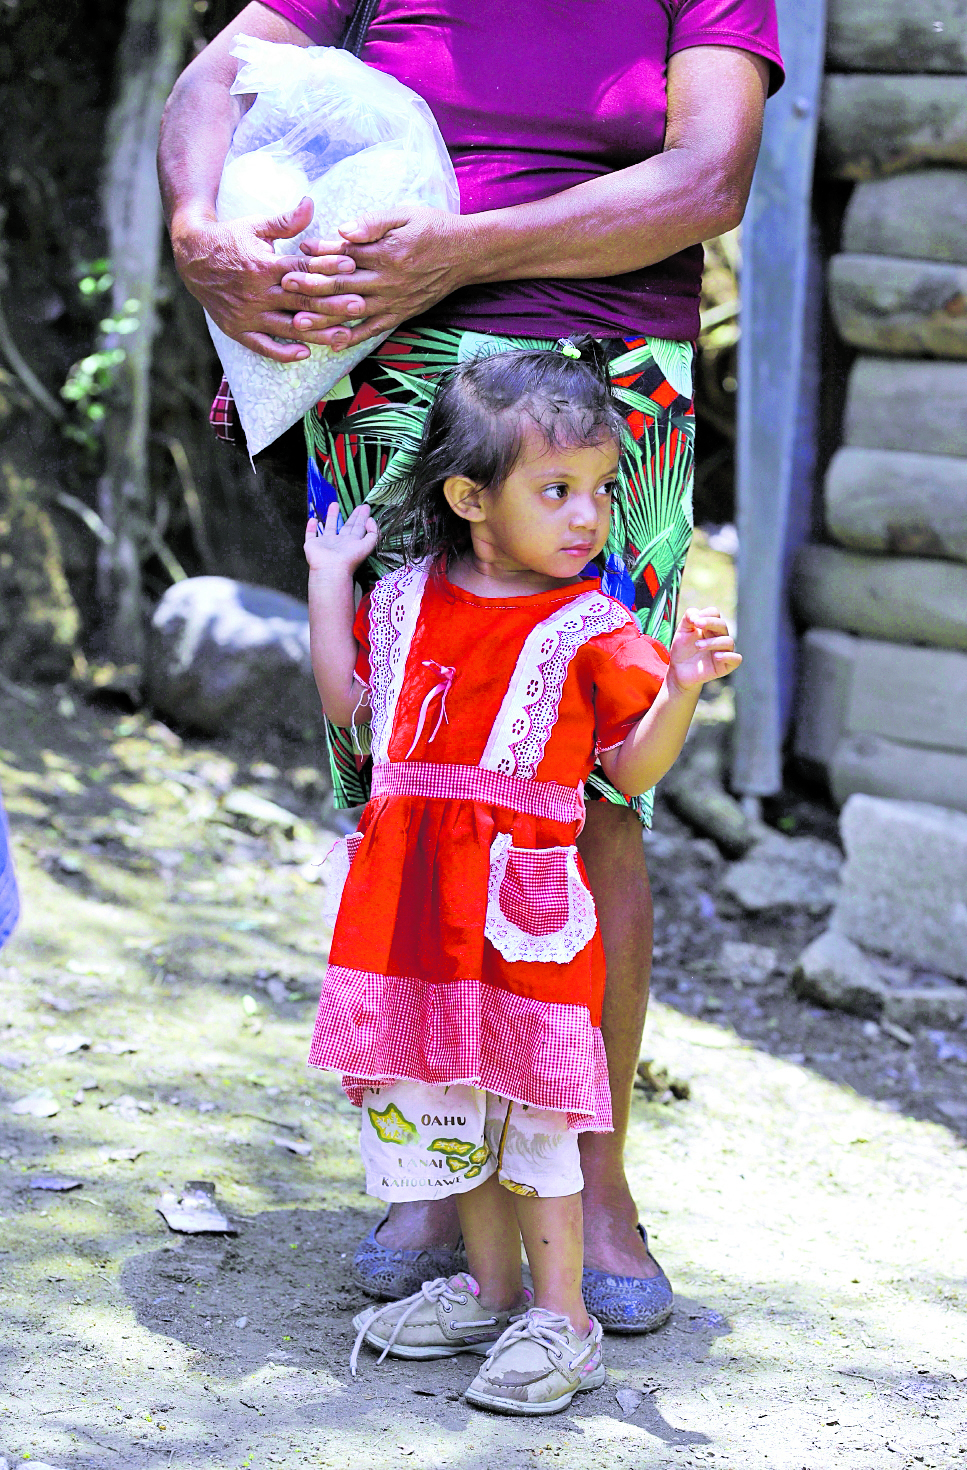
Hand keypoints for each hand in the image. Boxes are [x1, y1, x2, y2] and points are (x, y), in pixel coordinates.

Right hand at [171, 200, 362, 362]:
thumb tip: (311, 203)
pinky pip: (263, 346)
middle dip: (332, 303)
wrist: (191, 258)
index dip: (327, 267)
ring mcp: (247, 314)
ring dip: (317, 332)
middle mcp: (256, 293)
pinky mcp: (238, 330)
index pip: (301, 269)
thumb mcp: (255, 226)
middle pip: (301, 301)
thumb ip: (285, 221)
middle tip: (360, 304)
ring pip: (288, 327)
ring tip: (344, 335)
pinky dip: (283, 352)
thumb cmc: (229, 239)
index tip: (352, 266)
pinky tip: (305, 354)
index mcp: (263, 266)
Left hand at [280, 206, 471, 349]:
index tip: (298, 252)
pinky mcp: (400, 314)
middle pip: (343, 285)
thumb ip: (373, 222)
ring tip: (298, 322)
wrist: (466, 254)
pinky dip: (353, 338)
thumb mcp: (404, 214)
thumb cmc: (433, 227)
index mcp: (385, 253)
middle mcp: (387, 281)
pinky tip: (332, 344)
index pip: (345, 255)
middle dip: (312, 287)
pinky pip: (372, 330)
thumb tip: (343, 230)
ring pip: (352, 312)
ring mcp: (393, 301)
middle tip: (285, 287)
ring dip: (324, 318)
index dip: (320, 253)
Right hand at [304, 502, 378, 577]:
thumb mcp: (368, 545)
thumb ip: (373, 533)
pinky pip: (311, 534)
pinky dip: (310, 528)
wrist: (331, 569)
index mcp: (352, 543)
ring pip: (329, 527)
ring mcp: (326, 544)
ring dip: (332, 516)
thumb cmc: (350, 558)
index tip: (365, 507)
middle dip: (352, 516)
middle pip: (347, 526)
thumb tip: (371, 520)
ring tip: (334, 504)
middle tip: (356, 505)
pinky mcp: (313, 544)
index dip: (362, 518)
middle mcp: (340, 543)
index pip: (358, 528)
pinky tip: (312, 519)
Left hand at [667, 607, 740, 691]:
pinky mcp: (726, 666)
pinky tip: (716, 656)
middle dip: (710, 623)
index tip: (694, 621)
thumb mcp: (682, 632)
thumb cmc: (682, 650)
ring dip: (713, 642)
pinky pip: (736, 659)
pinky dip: (728, 656)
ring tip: (698, 646)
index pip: (715, 614)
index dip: (706, 614)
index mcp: (709, 627)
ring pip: (729, 641)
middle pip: (722, 625)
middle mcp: (719, 637)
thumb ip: (688, 618)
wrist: (678, 671)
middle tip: (696, 626)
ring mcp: (724, 651)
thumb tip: (696, 613)